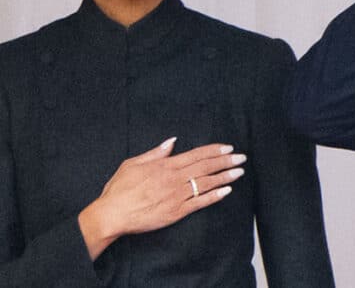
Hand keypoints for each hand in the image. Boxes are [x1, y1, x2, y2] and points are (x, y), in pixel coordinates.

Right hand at [78, 138, 245, 259]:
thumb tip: (171, 141)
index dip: (214, 150)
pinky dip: (214, 196)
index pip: (196, 155)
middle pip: (206, 167)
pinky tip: (226, 191)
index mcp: (165, 166)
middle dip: (226, 161)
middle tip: (241, 157)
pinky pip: (200, 203)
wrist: (112, 214)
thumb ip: (155, 153)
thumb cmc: (119, 189)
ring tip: (239, 172)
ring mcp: (177, 196)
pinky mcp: (176, 212)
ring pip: (206, 183)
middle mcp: (174, 179)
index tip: (228, 147)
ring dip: (225, 176)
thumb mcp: (133, 163)